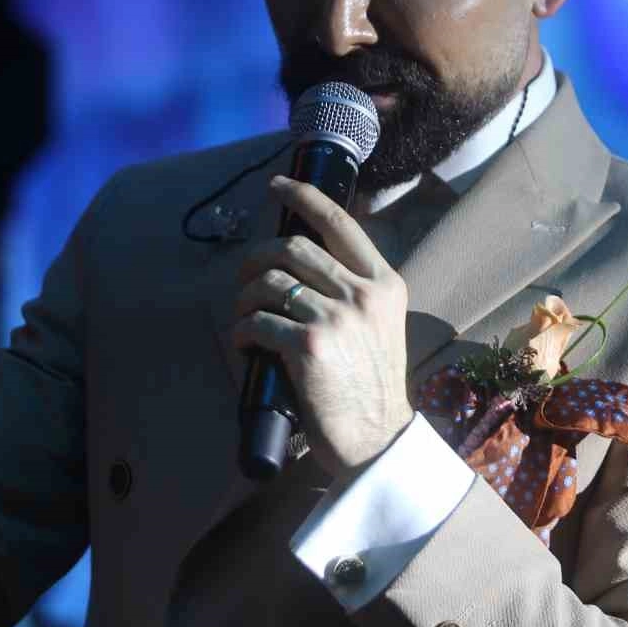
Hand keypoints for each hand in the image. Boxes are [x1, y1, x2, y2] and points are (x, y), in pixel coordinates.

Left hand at [228, 175, 413, 477]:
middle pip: (292, 249)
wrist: (377, 438)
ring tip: (244, 317)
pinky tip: (245, 345)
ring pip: (269, 283)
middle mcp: (363, 294)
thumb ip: (355, 291)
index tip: (278, 188)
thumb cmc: (372, 385)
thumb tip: (304, 263)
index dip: (304, 198)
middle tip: (245, 276)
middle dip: (257, 258)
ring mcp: (336, 318)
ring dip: (244, 298)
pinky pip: (257, 322)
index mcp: (385, 284)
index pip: (340, 223)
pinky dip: (242, 332)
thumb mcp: (381, 326)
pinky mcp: (308, 346)